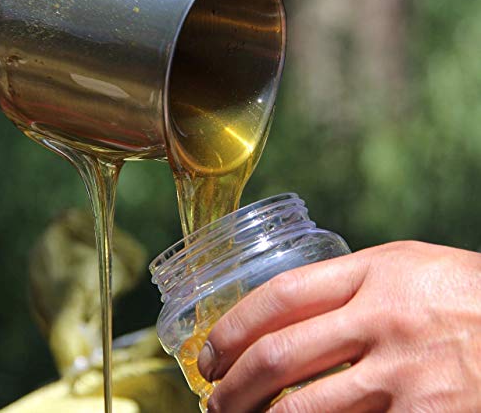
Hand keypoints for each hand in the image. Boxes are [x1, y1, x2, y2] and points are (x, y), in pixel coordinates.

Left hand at [197, 241, 480, 411]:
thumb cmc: (466, 294)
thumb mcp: (408, 268)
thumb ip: (352, 283)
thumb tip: (292, 309)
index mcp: (376, 272)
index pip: (281, 295)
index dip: (234, 326)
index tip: (212, 350)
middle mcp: (383, 319)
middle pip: (280, 355)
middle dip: (233, 384)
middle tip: (214, 396)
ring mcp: (405, 375)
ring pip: (305, 410)